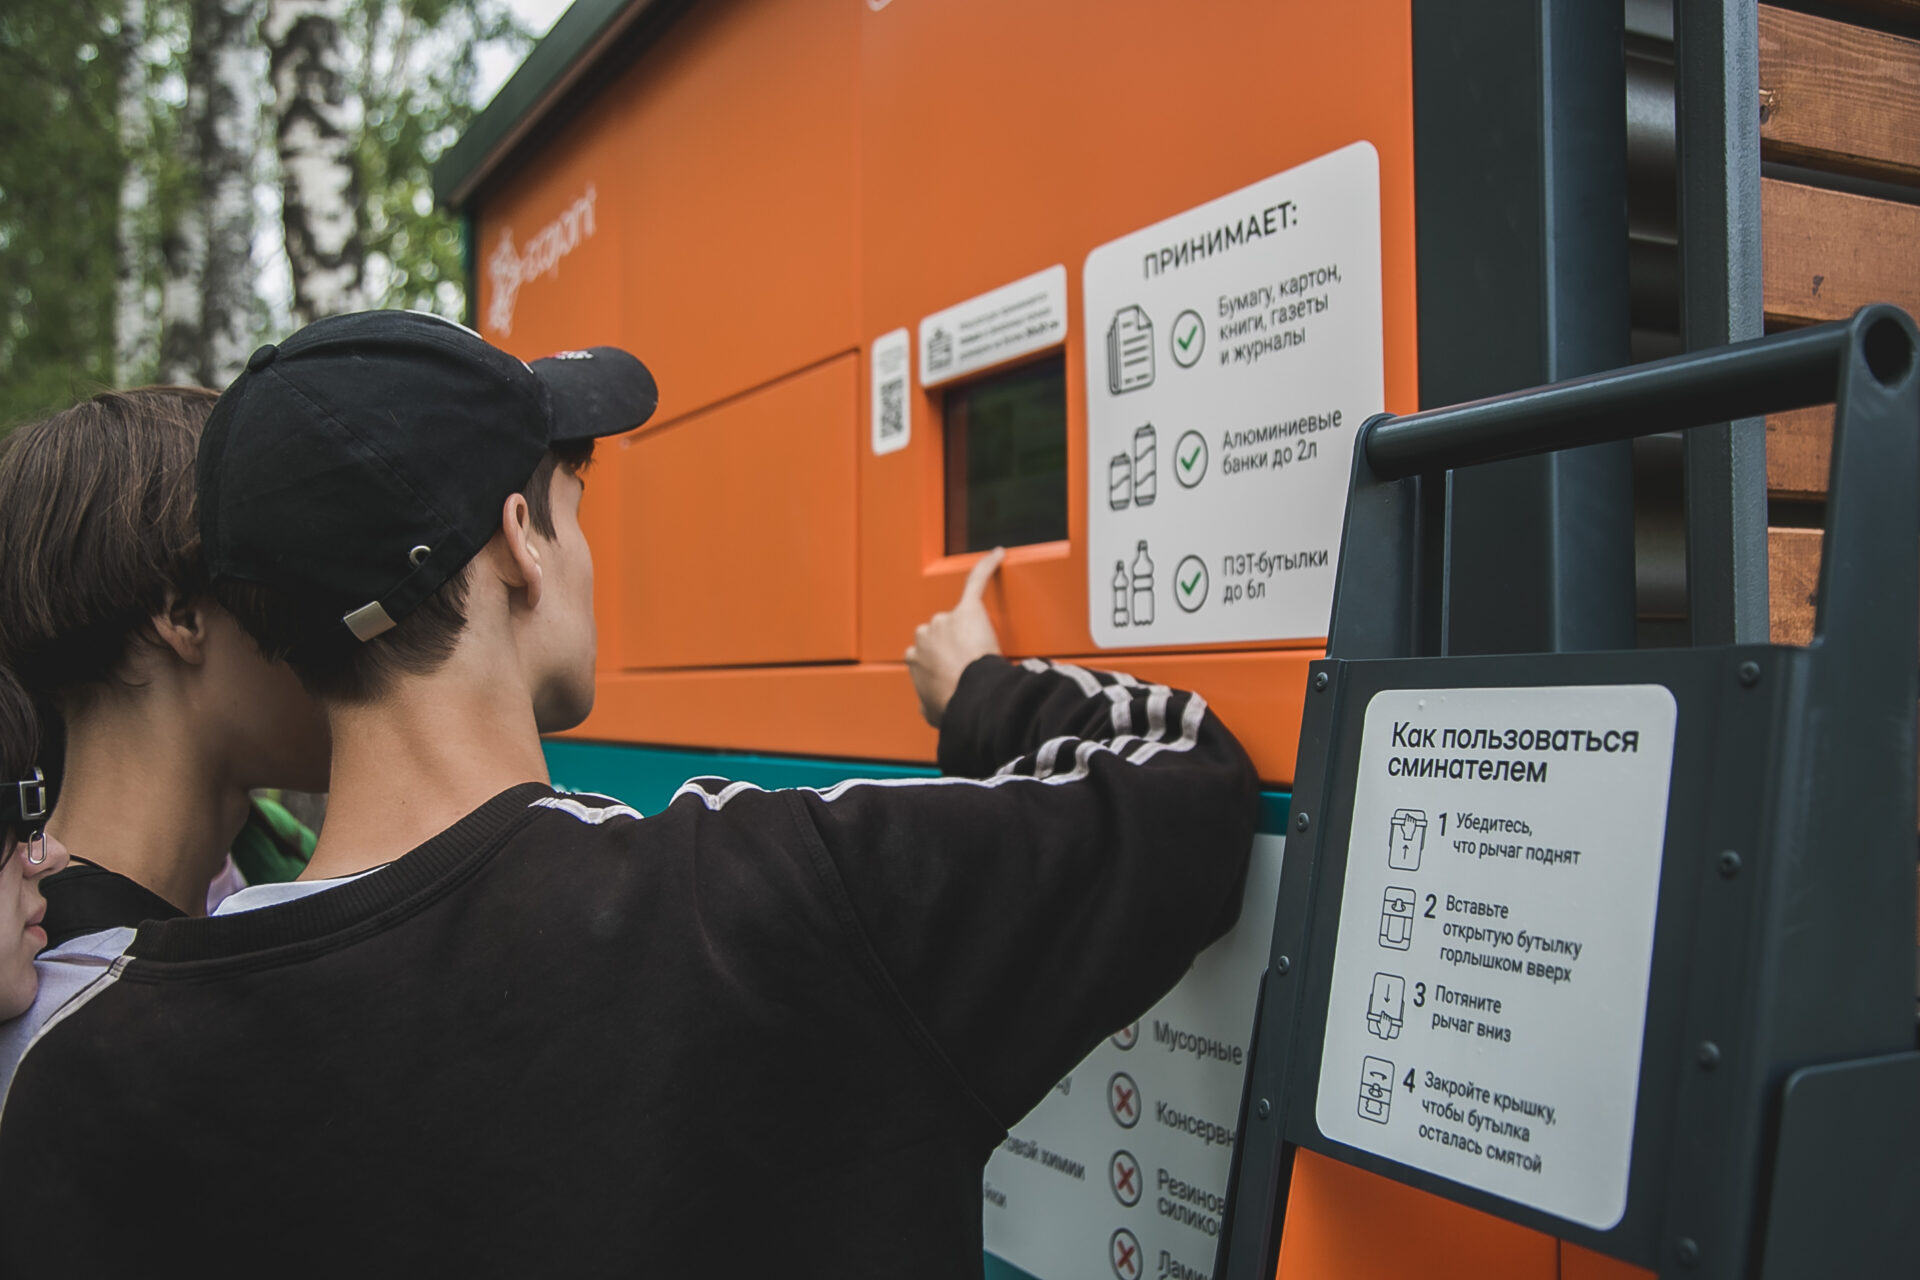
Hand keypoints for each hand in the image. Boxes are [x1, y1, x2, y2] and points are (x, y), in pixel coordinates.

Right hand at [906, 547, 1004, 726]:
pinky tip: (999, 555)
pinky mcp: (968, 609)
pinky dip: (988, 567)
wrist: (970, 697)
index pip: (927, 653)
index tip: (956, 675)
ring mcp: (944, 621)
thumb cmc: (952, 705)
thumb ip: (926, 702)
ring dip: (972, 634)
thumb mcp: (929, 712)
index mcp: (912, 656)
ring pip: (960, 621)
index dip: (945, 663)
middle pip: (941, 633)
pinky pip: (976, 582)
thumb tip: (927, 705)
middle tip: (973, 666)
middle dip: (956, 646)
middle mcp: (923, 633)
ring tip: (986, 656)